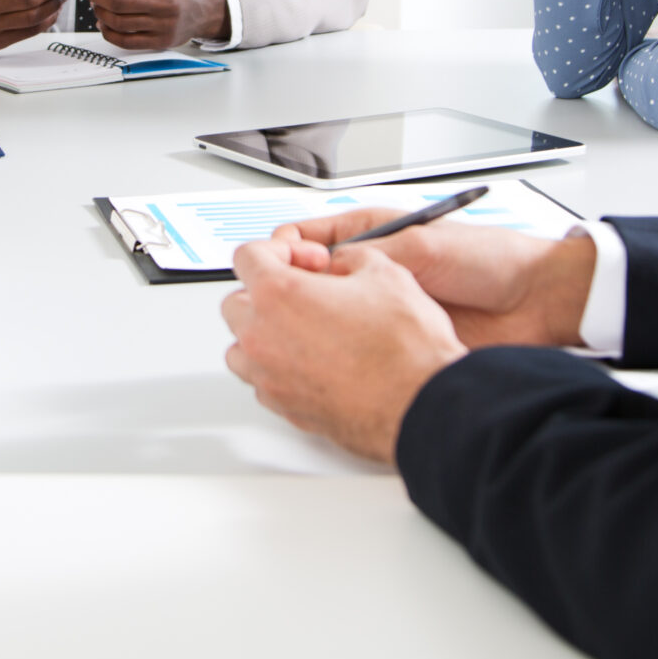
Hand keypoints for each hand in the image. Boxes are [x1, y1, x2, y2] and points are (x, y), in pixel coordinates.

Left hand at [80, 0, 227, 48]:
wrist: (204, 8)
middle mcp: (167, 4)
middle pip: (119, 1)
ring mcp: (164, 26)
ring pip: (119, 22)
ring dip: (99, 11)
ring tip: (95, 2)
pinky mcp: (160, 42)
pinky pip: (125, 41)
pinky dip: (107, 32)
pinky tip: (103, 21)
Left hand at [221, 237, 467, 463]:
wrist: (421, 401)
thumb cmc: (404, 347)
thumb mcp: (384, 272)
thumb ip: (350, 258)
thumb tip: (344, 264)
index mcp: (278, 295)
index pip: (247, 256)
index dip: (280, 250)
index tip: (306, 260)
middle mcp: (263, 337)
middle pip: (235, 302)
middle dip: (266, 292)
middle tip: (305, 291)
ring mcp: (270, 378)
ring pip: (241, 347)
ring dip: (264, 332)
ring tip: (304, 329)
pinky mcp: (285, 408)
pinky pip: (263, 381)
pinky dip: (278, 368)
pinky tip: (314, 362)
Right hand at [272, 210, 596, 349]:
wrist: (536, 303)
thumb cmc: (490, 262)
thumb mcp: (422, 247)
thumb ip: (370, 255)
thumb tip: (320, 268)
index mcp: (374, 236)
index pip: (308, 238)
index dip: (288, 251)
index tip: (284, 266)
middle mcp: (372, 272)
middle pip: (309, 282)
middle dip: (292, 293)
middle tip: (287, 305)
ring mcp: (380, 310)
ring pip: (327, 319)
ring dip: (313, 326)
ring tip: (308, 331)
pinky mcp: (394, 341)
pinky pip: (354, 348)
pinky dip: (339, 353)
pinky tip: (335, 356)